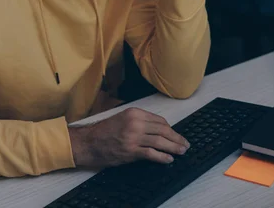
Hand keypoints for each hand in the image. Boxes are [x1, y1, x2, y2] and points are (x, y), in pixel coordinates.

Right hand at [68, 108, 189, 167]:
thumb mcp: (123, 118)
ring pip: (160, 141)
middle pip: (163, 130)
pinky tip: (168, 159)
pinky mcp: (131, 151)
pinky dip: (162, 157)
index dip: (170, 129)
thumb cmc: (105, 131)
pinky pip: (151, 154)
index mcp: (135, 113)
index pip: (160, 120)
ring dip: (173, 147)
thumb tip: (159, 129)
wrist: (89, 142)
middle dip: (176, 138)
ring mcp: (133, 137)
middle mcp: (136, 123)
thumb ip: (140, 122)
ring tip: (181, 151)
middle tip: (184, 143)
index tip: (175, 134)